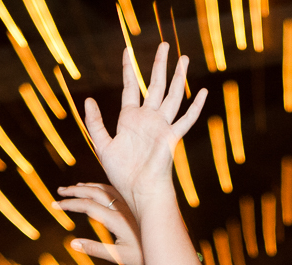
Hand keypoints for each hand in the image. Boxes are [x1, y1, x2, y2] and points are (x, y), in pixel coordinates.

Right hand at [55, 182, 145, 264]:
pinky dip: (100, 187)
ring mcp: (130, 203)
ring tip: (72, 188)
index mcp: (118, 220)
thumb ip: (95, 249)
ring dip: (87, 186)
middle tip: (59, 191)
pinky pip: (115, 190)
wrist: (169, 249)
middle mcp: (124, 207)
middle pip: (94, 192)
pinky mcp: (135, 203)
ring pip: (105, 188)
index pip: (88, 206)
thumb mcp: (119, 256)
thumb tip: (72, 243)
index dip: (70, 205)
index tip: (55, 205)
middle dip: (75, 191)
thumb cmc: (144, 257)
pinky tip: (93, 189)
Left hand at [69, 44, 205, 219]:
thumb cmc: (121, 174)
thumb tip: (89, 99)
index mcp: (130, 119)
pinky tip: (203, 91)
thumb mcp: (102, 145)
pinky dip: (195, 106)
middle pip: (155, 85)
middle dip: (160, 64)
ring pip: (172, 96)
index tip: (128, 50)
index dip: (129, 68)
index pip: (130, 87)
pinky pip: (186, 119)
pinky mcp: (172, 138)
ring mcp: (161, 127)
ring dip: (178, 77)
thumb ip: (95, 123)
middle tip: (166, 44)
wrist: (139, 192)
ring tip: (184, 58)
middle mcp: (148, 119)